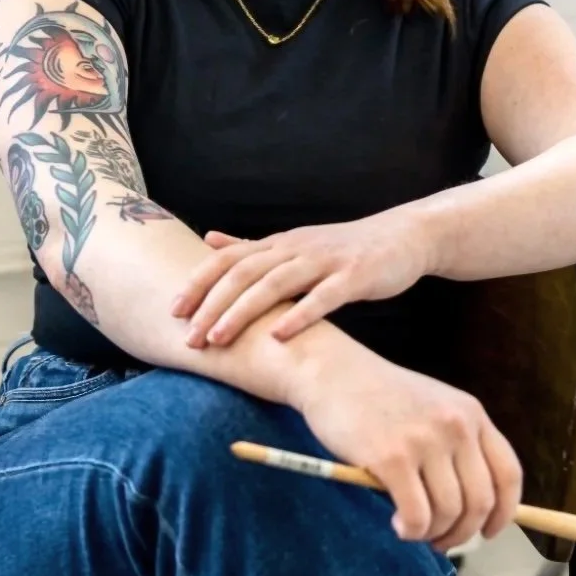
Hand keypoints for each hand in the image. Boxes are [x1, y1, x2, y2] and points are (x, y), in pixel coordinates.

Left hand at [172, 209, 429, 347]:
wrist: (403, 237)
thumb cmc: (344, 248)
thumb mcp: (294, 244)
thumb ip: (252, 247)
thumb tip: (210, 241)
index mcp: (279, 245)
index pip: (228, 261)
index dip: (198, 283)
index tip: (172, 312)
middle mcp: (296, 249)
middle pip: (243, 274)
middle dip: (212, 305)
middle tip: (189, 336)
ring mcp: (325, 261)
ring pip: (275, 285)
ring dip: (243, 312)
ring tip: (219, 338)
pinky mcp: (355, 276)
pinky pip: (323, 297)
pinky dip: (299, 316)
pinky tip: (279, 336)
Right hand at [290, 343, 522, 551]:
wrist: (332, 372)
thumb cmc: (379, 396)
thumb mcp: (433, 407)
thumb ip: (457, 444)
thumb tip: (475, 507)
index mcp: (471, 413)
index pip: (508, 474)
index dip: (505, 513)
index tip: (488, 531)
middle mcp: (456, 426)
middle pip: (480, 501)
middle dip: (463, 532)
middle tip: (441, 541)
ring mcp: (425, 441)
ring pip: (449, 512)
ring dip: (434, 534)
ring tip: (413, 531)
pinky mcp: (392, 458)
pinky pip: (417, 515)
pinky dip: (411, 530)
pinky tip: (398, 526)